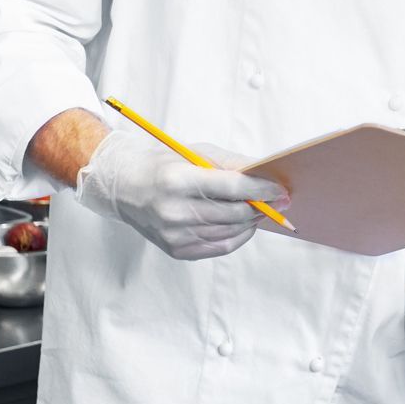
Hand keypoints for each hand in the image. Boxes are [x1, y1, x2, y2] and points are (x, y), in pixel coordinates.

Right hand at [75, 126, 285, 260]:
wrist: (123, 187)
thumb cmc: (162, 165)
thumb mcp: (194, 153)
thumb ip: (231, 164)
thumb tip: (266, 174)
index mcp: (178, 181)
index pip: (232, 187)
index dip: (262, 189)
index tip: (280, 190)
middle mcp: (175, 211)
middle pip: (234, 213)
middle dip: (262, 207)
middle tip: (279, 201)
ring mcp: (175, 234)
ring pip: (230, 231)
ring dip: (252, 221)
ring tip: (261, 210)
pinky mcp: (177, 250)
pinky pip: (219, 247)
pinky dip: (238, 236)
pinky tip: (244, 225)